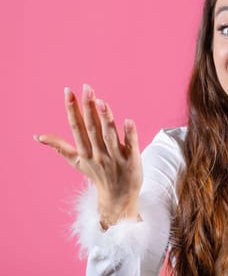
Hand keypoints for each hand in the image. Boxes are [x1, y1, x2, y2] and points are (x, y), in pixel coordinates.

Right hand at [35, 84, 142, 226]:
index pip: (77, 127)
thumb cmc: (98, 175)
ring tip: (101, 101)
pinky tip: (129, 120)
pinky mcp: (131, 161)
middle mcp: (98, 154)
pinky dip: (130, 134)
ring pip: (109, 136)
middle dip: (88, 108)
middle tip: (86, 88)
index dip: (72, 109)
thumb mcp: (77, 162)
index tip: (68, 91)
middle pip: (92, 128)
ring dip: (106, 119)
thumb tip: (38, 136)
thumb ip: (60, 147)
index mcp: (85, 152)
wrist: (118, 198)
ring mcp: (115, 158)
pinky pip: (131, 145)